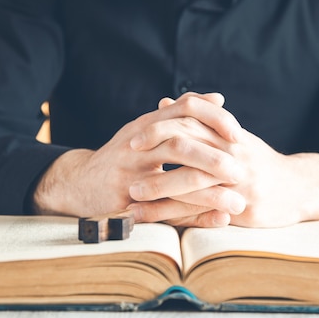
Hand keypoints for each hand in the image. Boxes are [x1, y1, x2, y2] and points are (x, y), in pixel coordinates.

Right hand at [30, 93, 245, 223]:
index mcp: (146, 126)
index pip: (183, 109)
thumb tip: (218, 98)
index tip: (238, 133)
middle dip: (213, 156)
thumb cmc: (122, 157)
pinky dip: (194, 215)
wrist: (77, 184)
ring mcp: (129, 175)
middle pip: (178, 142)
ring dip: (208, 192)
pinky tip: (218, 219)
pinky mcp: (125, 204)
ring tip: (237, 200)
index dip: (213, 119)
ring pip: (172, 177)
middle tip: (240, 169)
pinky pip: (164, 210)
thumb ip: (181, 116)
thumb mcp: (147, 131)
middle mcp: (137, 146)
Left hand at [129, 95, 318, 227]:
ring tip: (132, 195)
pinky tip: (157, 219)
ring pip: (193, 181)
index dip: (160, 128)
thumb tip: (166, 101)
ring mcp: (240, 181)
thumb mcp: (233, 136)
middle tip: (127, 159)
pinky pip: (205, 211)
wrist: (299, 187)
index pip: (191, 121)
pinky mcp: (244, 207)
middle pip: (189, 145)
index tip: (134, 137)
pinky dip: (177, 214)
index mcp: (229, 134)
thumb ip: (199, 121)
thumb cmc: (259, 161)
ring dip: (159, 188)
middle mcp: (234, 153)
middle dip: (155, 152)